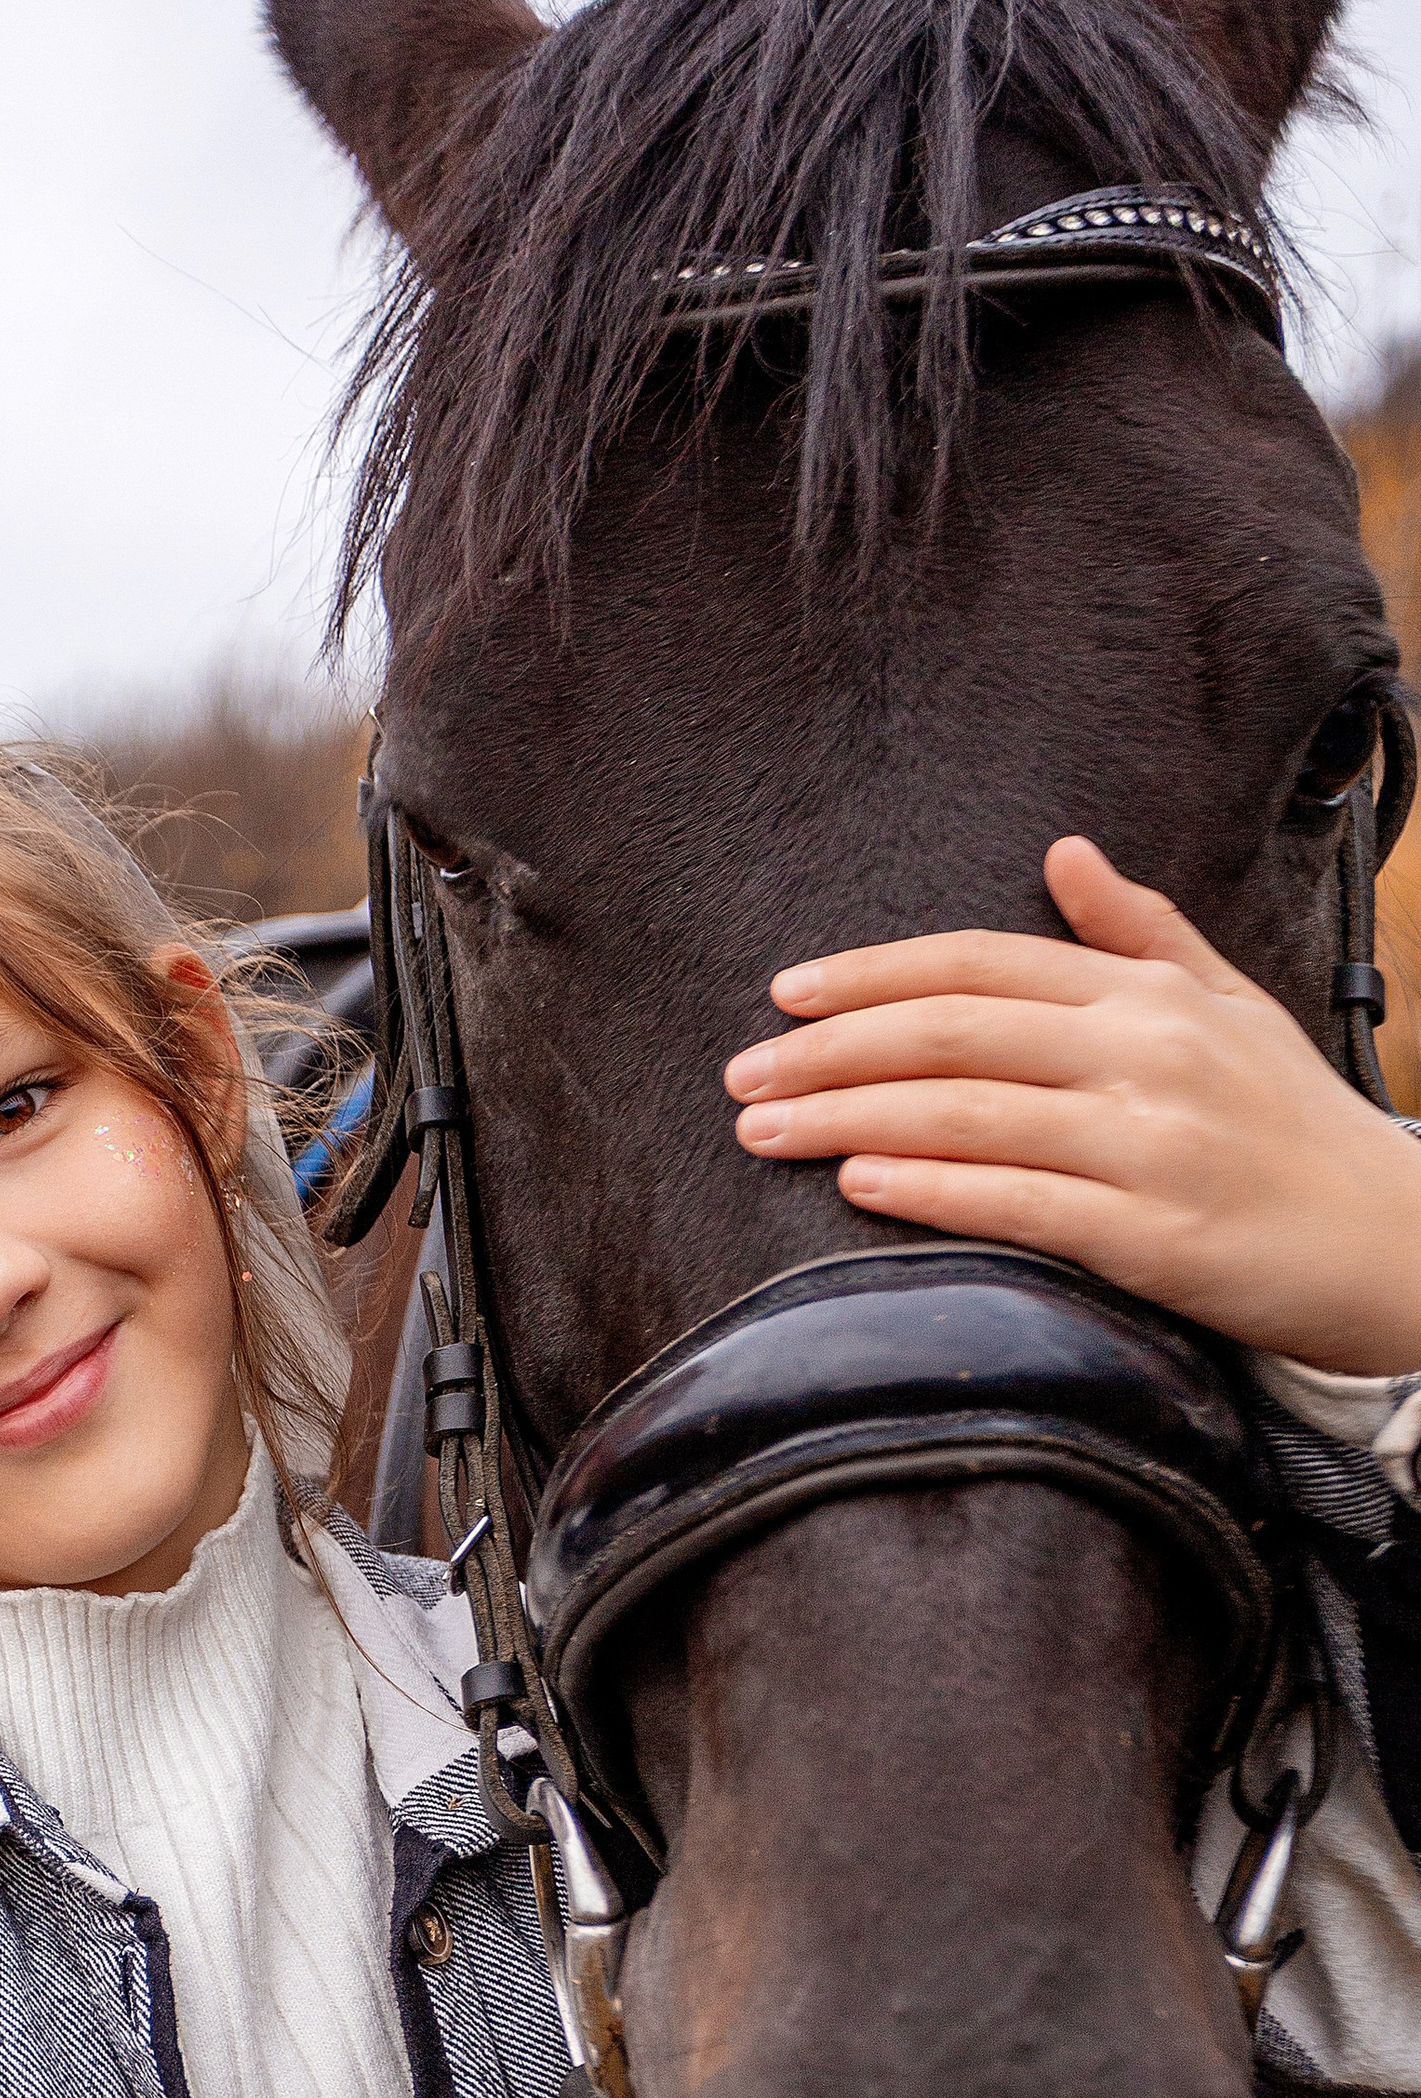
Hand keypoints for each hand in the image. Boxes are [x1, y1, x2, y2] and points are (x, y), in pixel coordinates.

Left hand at [723, 836, 1420, 1376]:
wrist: (1396, 1243)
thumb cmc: (1294, 1129)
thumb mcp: (1230, 1006)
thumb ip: (1140, 934)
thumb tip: (1063, 854)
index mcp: (1148, 996)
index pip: (981, 963)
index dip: (873, 974)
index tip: (786, 996)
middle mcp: (1145, 1054)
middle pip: (954, 1031)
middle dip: (832, 1050)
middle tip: (742, 1076)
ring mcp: (1150, 1144)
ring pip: (969, 1113)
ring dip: (849, 1116)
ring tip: (764, 1131)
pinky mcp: (1156, 1237)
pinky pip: (1020, 1203)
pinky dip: (933, 1187)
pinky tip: (859, 1181)